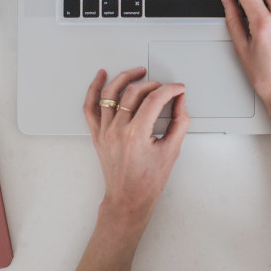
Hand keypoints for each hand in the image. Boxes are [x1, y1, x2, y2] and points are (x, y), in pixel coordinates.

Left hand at [82, 67, 189, 228]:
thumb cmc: (148, 181)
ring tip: (138, 72)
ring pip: (110, 93)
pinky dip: (94, 88)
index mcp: (136, 135)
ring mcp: (104, 131)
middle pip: (134, 92)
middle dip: (153, 84)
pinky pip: (90, 106)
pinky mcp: (97, 133)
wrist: (128, 199)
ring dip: (125, 78)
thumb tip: (180, 101)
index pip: (155, 99)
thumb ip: (180, 122)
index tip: (178, 88)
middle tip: (164, 88)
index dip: (170, 89)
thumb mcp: (172, 151)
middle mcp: (117, 130)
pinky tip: (101, 76)